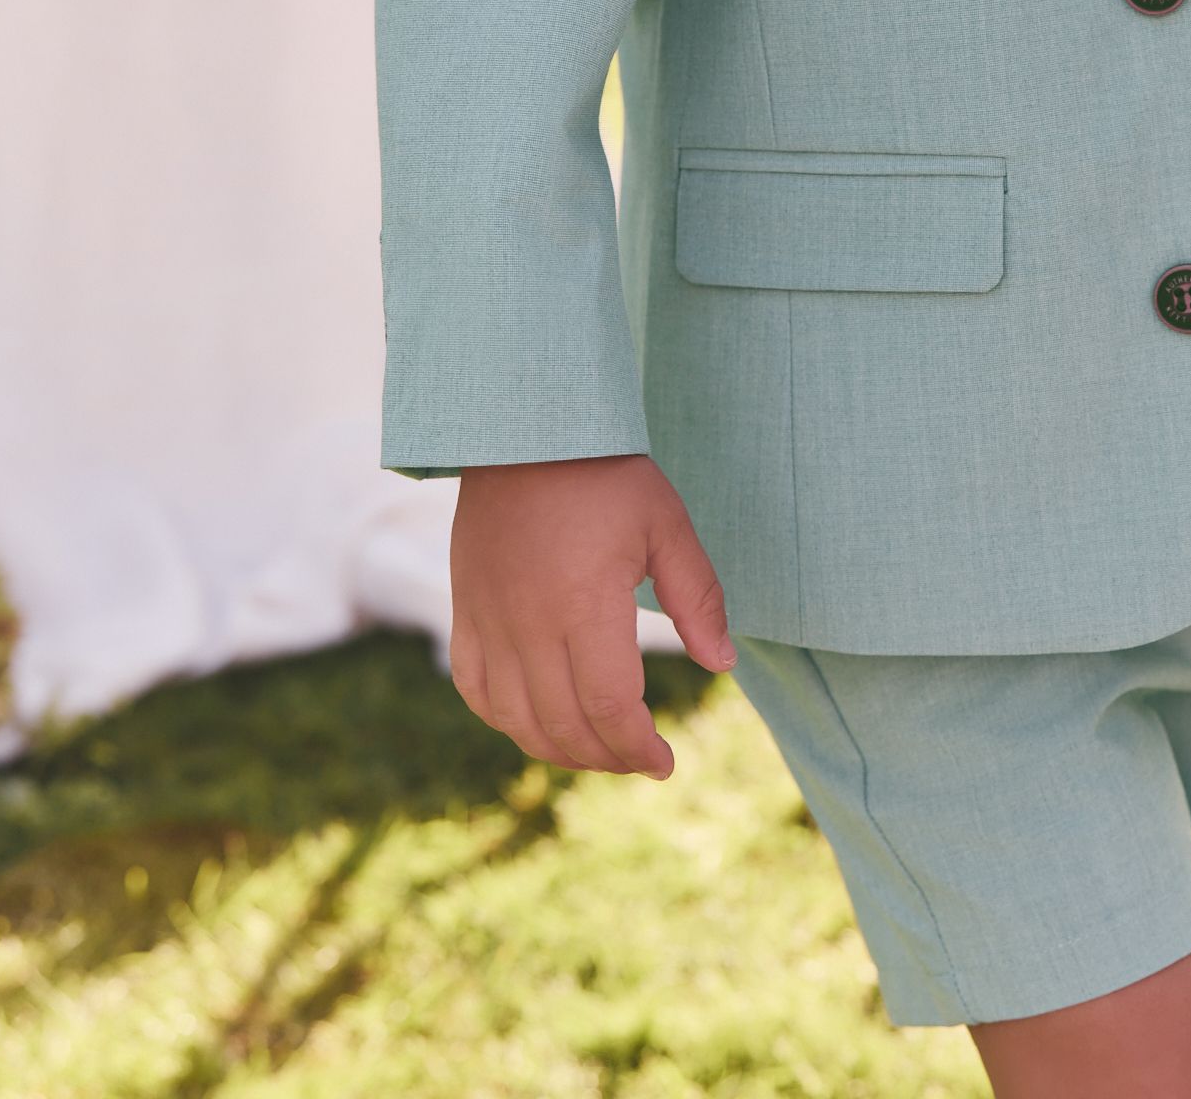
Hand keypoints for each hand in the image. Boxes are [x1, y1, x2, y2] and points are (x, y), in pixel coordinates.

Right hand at [449, 452, 734, 777]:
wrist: (523, 429)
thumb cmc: (604, 472)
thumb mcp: (666, 524)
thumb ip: (697, 597)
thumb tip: (722, 662)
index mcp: (584, 607)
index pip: (611, 709)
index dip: (639, 748)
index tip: (665, 761)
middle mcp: (529, 626)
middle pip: (566, 726)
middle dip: (609, 757)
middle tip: (640, 758)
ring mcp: (490, 622)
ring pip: (517, 720)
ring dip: (560, 749)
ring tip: (598, 748)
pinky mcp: (467, 610)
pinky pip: (476, 689)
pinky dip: (506, 720)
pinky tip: (537, 721)